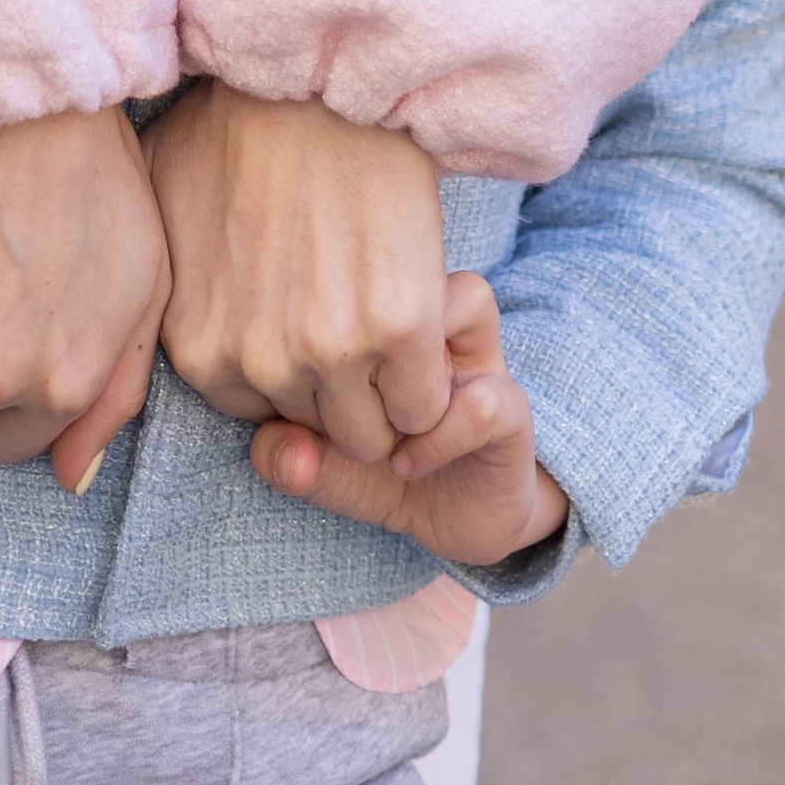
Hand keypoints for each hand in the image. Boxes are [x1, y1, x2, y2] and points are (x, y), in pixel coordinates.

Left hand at [146, 81, 450, 464]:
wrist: (312, 73)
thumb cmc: (233, 126)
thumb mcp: (152, 206)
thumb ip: (142, 280)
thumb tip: (110, 316)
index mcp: (197, 347)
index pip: (261, 416)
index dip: (297, 377)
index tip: (317, 329)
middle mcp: (255, 363)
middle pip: (320, 430)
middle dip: (345, 391)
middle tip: (361, 323)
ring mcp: (328, 351)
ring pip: (377, 430)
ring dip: (392, 392)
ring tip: (392, 321)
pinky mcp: (398, 327)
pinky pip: (428, 402)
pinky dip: (435, 375)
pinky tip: (424, 316)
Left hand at [249, 272, 568, 565]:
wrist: (454, 510)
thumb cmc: (370, 467)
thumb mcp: (311, 458)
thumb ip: (280, 449)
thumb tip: (276, 449)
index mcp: (368, 304)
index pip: (321, 273)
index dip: (293, 342)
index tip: (281, 401)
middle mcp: (423, 313)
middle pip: (371, 276)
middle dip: (339, 368)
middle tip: (328, 417)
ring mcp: (470, 353)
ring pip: (434, 312)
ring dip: (395, 393)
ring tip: (377, 435)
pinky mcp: (508, 403)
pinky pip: (476, 402)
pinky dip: (433, 440)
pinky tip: (405, 463)